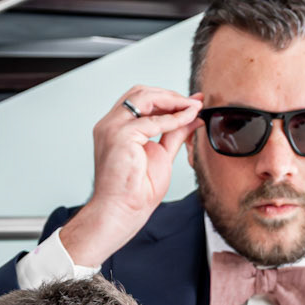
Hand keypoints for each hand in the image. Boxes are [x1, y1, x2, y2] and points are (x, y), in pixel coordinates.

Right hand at [60, 86, 202, 267]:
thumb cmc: (136, 192)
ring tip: (193, 107)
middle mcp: (110, 124)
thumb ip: (175, 134)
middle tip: (194, 103)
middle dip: (170, 95)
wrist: (122, 212)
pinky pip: (152, 120)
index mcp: (116, 128)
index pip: (140, 101)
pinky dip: (174, 118)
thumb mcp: (162, 155)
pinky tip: (188, 119)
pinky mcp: (120, 136)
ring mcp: (112, 128)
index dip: (167, 98)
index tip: (192, 102)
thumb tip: (192, 118)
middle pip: (140, 92)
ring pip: (144, 97)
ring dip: (172, 100)